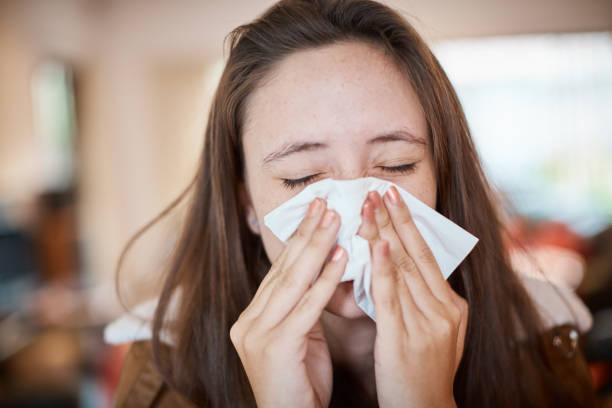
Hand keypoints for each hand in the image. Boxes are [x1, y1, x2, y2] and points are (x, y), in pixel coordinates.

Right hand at [230, 198, 347, 407]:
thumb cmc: (300, 383)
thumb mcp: (299, 338)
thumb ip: (303, 306)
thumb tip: (325, 270)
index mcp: (252, 317)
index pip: (278, 270)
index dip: (298, 240)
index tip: (315, 212)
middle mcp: (249, 321)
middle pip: (283, 268)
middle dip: (306, 233)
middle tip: (324, 202)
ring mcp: (258, 334)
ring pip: (293, 280)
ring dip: (317, 246)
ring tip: (335, 218)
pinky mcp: (276, 346)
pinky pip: (307, 305)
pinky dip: (327, 279)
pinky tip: (343, 257)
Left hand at [357, 187, 467, 407]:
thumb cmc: (421, 372)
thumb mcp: (431, 331)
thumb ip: (420, 300)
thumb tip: (396, 266)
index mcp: (451, 306)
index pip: (426, 256)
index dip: (408, 225)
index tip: (393, 198)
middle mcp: (444, 310)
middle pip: (415, 255)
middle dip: (396, 219)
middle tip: (378, 190)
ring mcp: (427, 324)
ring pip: (402, 269)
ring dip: (383, 234)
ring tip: (367, 206)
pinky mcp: (405, 338)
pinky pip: (392, 296)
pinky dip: (383, 267)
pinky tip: (374, 244)